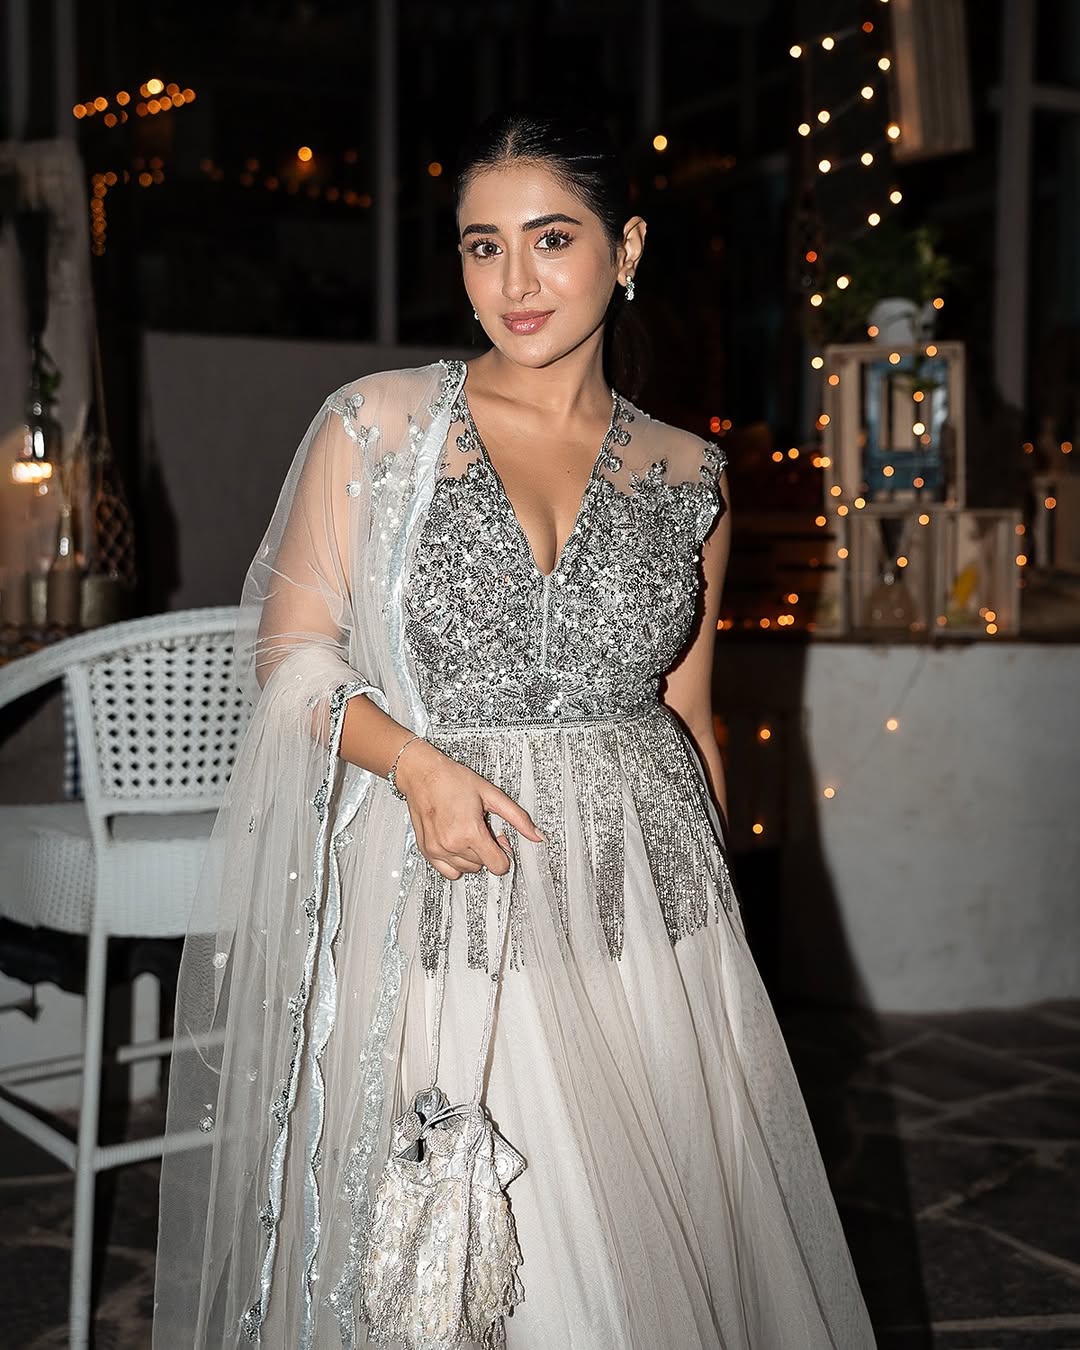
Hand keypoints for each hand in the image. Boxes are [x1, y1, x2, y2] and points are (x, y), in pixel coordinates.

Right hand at [394, 740, 543, 879]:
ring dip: (472, 856)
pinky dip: (456, 862)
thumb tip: (537, 836)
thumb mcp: (492, 794)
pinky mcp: (427, 851)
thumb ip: (518, 818)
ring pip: (467, 870)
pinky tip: (457, 842)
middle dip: (487, 850)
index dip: (504, 853)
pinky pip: (449, 872)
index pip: (498, 866)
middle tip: (481, 827)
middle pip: (483, 866)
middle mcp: (451, 844)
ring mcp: (437, 850)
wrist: (422, 774)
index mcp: (469, 831)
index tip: (499, 839)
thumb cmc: (453, 780)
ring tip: (466, 831)